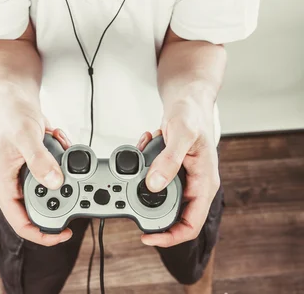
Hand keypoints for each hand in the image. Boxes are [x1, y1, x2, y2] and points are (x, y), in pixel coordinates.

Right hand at [0, 94, 73, 246]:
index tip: (64, 233)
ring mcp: (26, 175)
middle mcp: (14, 184)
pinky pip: (57, 169)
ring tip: (57, 144)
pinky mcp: (38, 164)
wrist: (14, 97)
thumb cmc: (10, 115)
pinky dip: (62, 154)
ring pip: (53, 185)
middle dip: (60, 190)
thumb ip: (39, 161)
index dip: (43, 234)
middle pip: (42, 206)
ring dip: (62, 167)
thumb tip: (55, 182)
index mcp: (3, 186)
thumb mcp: (25, 137)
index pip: (21, 223)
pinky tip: (55, 136)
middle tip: (71, 174)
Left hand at [135, 101, 219, 247]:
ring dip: (144, 177)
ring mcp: (183, 176)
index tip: (149, 237)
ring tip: (140, 156)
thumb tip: (154, 185)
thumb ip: (169, 160)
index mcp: (205, 182)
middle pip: (172, 212)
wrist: (189, 98)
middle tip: (130, 189)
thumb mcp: (182, 134)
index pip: (192, 224)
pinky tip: (144, 143)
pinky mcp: (171, 167)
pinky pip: (154, 174)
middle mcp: (195, 183)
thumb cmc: (193, 113)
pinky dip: (143, 161)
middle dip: (148, 202)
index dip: (171, 237)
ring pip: (159, 192)